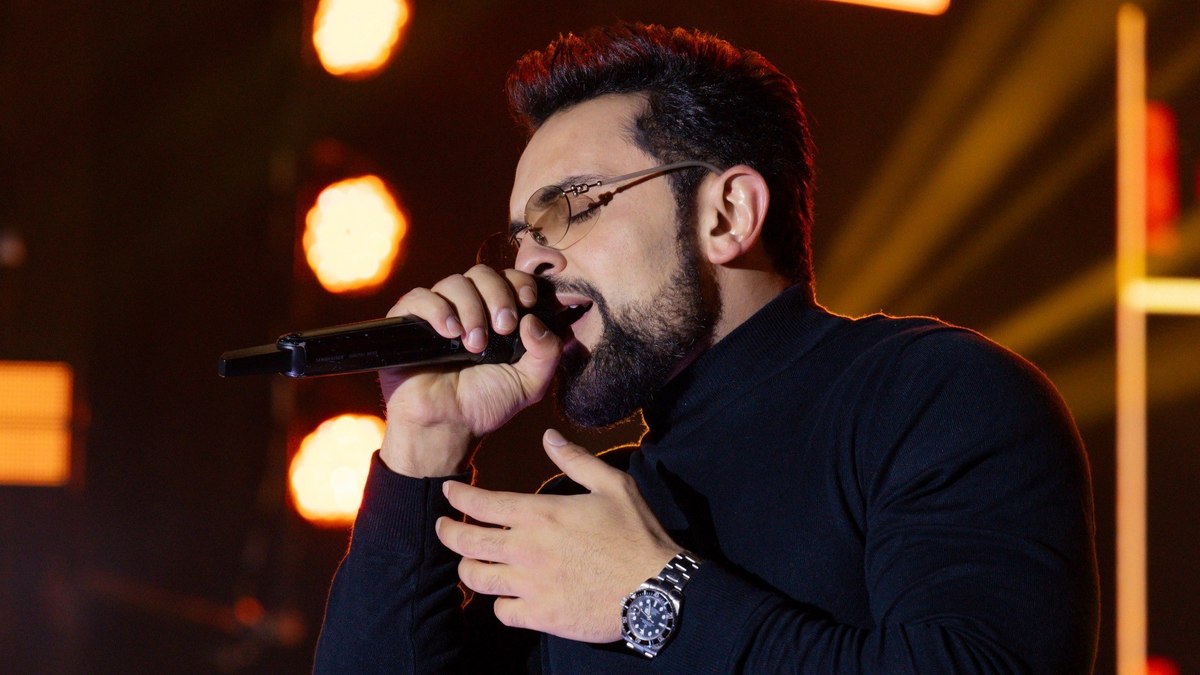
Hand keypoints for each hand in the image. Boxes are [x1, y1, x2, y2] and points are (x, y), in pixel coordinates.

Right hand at [377, 265, 561, 476]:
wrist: (444, 427)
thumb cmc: (484, 404)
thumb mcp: (529, 383)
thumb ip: (547, 353)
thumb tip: (534, 320)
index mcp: (496, 315)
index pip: (509, 278)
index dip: (520, 282)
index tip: (528, 303)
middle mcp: (467, 308)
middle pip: (482, 273)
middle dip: (498, 295)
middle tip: (504, 327)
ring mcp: (437, 313)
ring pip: (454, 282)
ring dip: (471, 308)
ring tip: (475, 344)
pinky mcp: (408, 321)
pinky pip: (420, 297)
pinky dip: (438, 309)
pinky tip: (450, 332)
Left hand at [435, 429, 680, 642]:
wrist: (655, 589)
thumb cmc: (636, 534)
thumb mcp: (613, 485)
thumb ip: (576, 459)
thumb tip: (548, 435)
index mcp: (540, 514)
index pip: (481, 503)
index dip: (458, 495)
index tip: (448, 492)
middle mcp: (527, 548)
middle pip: (466, 541)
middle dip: (447, 532)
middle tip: (443, 528)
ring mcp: (530, 585)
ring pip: (475, 578)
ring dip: (467, 568)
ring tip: (468, 563)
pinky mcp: (540, 615)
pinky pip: (501, 611)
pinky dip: (500, 603)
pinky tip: (506, 596)